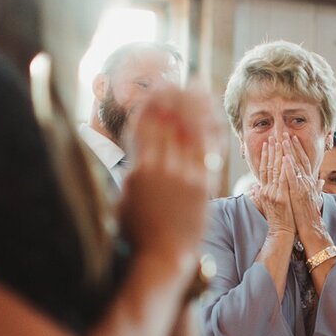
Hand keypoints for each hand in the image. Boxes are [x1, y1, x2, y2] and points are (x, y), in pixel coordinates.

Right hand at [120, 84, 212, 265]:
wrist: (164, 256)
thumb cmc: (139, 233)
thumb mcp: (123, 199)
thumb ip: (130, 172)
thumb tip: (133, 154)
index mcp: (138, 170)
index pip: (144, 127)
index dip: (150, 104)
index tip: (155, 89)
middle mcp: (161, 169)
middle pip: (167, 122)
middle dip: (172, 97)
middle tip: (176, 79)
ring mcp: (184, 176)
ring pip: (189, 130)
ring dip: (193, 104)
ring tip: (197, 84)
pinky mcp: (202, 185)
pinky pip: (207, 149)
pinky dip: (208, 127)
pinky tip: (211, 113)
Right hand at [253, 137, 295, 237]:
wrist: (281, 232)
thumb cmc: (277, 219)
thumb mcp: (266, 205)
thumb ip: (260, 194)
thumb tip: (253, 188)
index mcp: (264, 190)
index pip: (263, 169)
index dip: (264, 156)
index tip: (267, 144)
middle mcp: (266, 190)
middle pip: (268, 166)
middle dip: (271, 151)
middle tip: (272, 137)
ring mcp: (273, 193)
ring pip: (275, 170)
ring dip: (277, 155)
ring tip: (279, 142)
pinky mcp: (281, 197)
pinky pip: (283, 179)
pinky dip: (285, 168)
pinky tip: (286, 158)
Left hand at [281, 134, 327, 246]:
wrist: (312, 229)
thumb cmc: (309, 216)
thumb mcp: (314, 199)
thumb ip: (316, 188)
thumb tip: (322, 182)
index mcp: (309, 182)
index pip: (304, 162)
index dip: (298, 149)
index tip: (292, 139)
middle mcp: (307, 182)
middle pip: (300, 159)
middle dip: (292, 146)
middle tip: (285, 133)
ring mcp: (303, 187)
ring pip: (296, 165)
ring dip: (290, 152)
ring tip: (283, 140)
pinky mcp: (299, 194)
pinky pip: (293, 178)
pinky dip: (289, 168)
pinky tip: (285, 158)